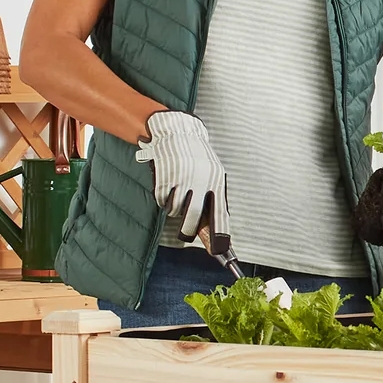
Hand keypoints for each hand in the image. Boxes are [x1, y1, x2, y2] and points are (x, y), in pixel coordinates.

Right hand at [135, 110, 231, 254]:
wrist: (177, 131)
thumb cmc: (197, 157)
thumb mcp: (211, 173)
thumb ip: (212, 198)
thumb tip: (212, 230)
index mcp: (216, 181)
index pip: (220, 214)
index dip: (219, 235)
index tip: (219, 251)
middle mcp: (200, 180)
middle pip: (193, 217)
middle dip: (188, 231)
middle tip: (185, 235)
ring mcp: (181, 178)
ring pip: (175, 210)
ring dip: (174, 210)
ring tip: (177, 197)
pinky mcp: (164, 176)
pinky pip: (162, 200)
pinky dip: (163, 200)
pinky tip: (167, 188)